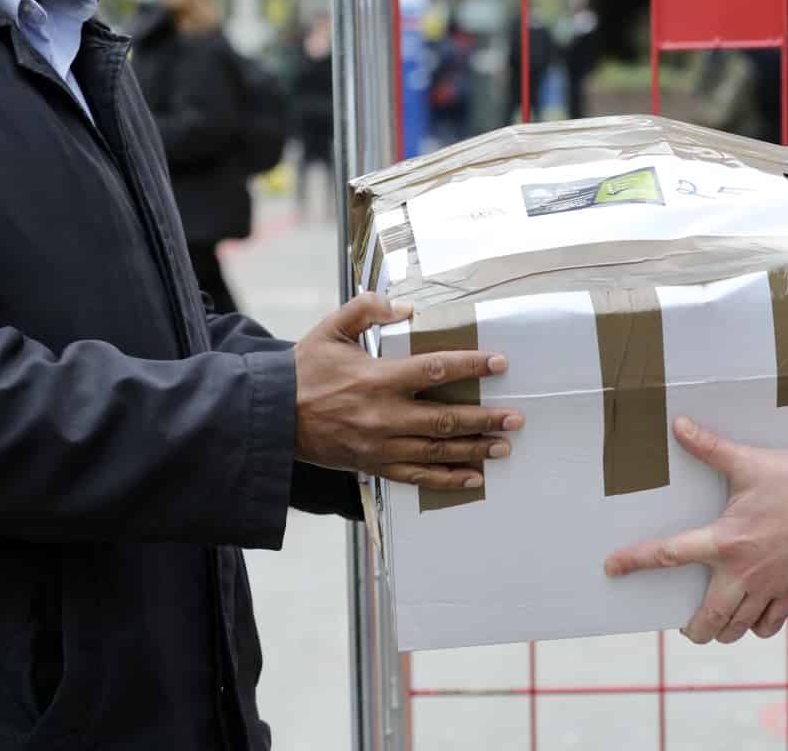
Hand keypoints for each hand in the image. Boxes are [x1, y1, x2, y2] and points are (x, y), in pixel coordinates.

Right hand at [293, 292, 522, 491]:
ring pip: (437, 451)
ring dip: (474, 449)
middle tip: (516, 417)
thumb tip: (407, 309)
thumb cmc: (304, 369)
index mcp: (378, 379)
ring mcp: (380, 445)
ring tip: (503, 445)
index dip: (471, 366)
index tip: (499, 363)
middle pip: (446, 419)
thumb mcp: (331, 328)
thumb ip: (368, 309)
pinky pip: (416, 476)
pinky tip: (472, 477)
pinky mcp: (373, 464)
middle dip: (486, 418)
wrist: (272, 415)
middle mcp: (384, 416)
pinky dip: (446, 479)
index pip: (435, 371)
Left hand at [604, 418, 787, 643]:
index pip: (670, 554)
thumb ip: (710, 447)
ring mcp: (769, 587)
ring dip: (722, 630)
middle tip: (683, 623)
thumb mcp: (750, 462)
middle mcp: (743, 572)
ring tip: (713, 624)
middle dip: (692, 627)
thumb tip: (679, 425)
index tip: (612, 568)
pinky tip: (752, 617)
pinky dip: (757, 626)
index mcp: (726, 540)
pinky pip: (770, 625)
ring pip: (737, 627)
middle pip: (708, 617)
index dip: (636, 561)